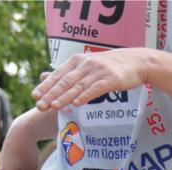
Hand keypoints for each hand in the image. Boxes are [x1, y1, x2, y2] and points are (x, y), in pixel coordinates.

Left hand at [33, 48, 150, 111]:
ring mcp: (98, 71)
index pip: (58, 74)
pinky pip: (95, 89)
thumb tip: (58, 82)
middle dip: (50, 94)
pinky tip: (76, 104)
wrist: (137, 62)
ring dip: (64, 97)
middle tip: (39, 105)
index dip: (46, 85)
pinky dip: (85, 96)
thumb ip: (75, 74)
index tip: (35, 95)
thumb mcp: (91, 66)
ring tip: (53, 106)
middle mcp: (85, 64)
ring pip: (77, 86)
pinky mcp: (110, 79)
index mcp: (78, 61)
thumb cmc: (112, 67)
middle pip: (65, 81)